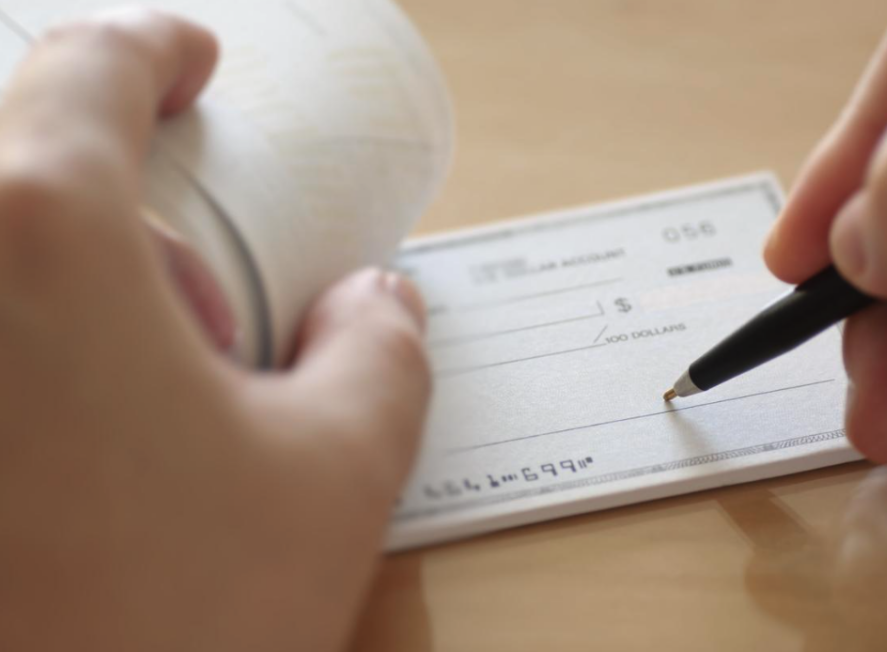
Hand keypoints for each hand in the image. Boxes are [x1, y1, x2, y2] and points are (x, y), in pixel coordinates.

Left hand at [0, 10, 429, 651]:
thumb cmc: (165, 632)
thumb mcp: (335, 479)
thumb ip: (384, 358)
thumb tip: (380, 303)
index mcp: (37, 233)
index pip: (89, 66)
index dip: (155, 48)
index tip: (194, 63)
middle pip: (5, 147)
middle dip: (95, 171)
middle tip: (177, 263)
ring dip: (46, 256)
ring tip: (127, 365)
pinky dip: (17, 326)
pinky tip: (64, 429)